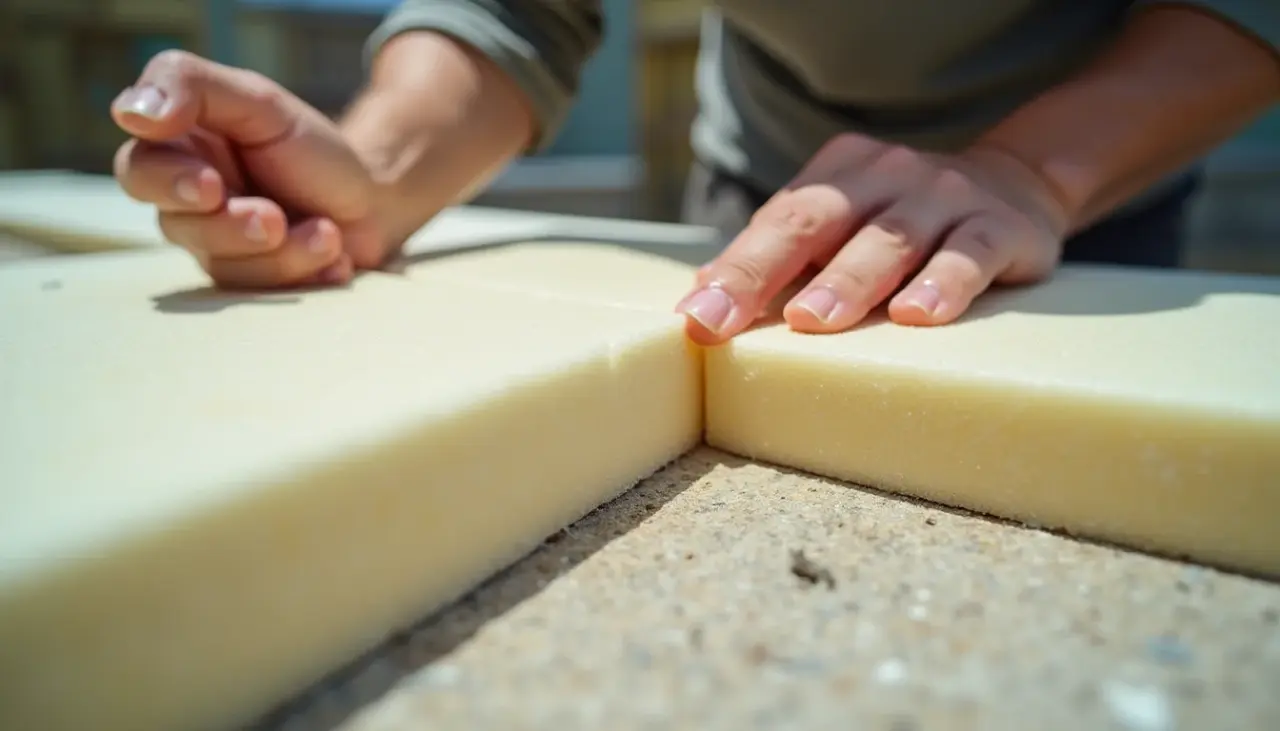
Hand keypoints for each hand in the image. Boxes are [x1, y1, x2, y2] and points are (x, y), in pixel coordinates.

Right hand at [111, 51, 386, 288]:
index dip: (167, 183)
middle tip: (273, 220)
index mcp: (179, 151)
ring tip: (327, 232)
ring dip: (285, 250)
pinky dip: (307, 271)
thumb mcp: (259, 101)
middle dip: (229, 228)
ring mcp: (217, 248)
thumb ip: (192, 87)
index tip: (212, 185)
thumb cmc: (310, 148)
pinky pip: (261, 295)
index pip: (138, 169)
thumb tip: (130, 111)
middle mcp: (186, 204)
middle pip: (175, 226)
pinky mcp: (249, 283)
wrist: (372, 201)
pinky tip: (335, 258)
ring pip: (224, 265)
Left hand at [676, 132, 1073, 344]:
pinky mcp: (1000, 227)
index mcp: (838, 173)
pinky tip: (919, 315)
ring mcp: (945, 195)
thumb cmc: (902, 224)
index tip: (696, 316)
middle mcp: (887, 175)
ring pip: (891, 240)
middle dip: (766, 271)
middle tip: (728, 318)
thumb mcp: (841, 227)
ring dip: (849, 281)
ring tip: (814, 321)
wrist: (1017, 185)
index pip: (777, 220)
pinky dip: (944, 284)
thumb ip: (779, 257)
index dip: (735, 269)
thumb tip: (699, 299)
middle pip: (818, 222)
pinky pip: (968, 255)